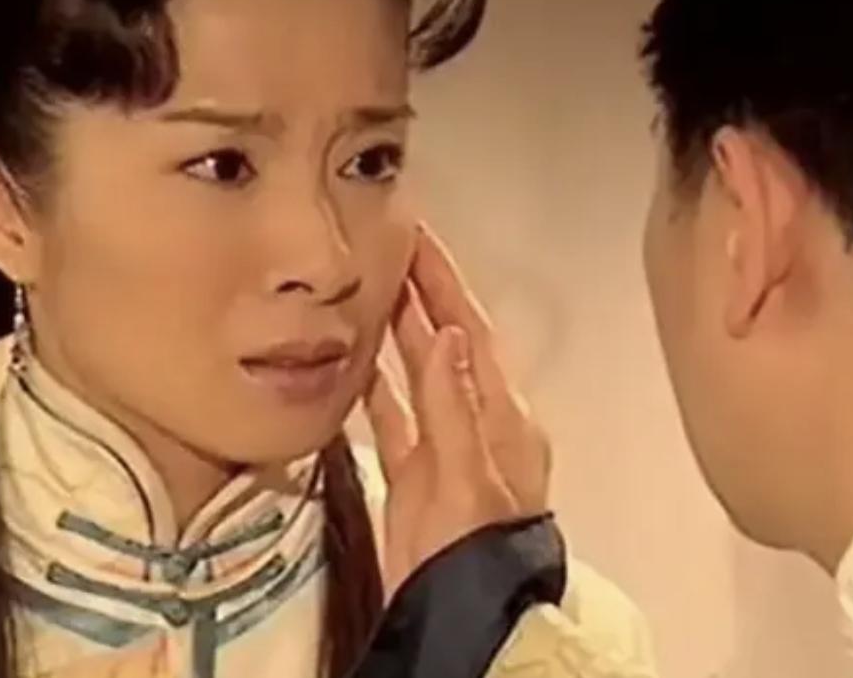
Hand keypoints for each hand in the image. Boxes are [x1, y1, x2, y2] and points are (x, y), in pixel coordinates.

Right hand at [367, 225, 551, 594]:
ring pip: (415, 374)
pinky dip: (373, 388)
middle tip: (385, 249)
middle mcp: (473, 421)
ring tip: (365, 290)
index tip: (419, 236)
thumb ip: (454, 404)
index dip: (445, 281)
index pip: (470, 330)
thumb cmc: (479, 547)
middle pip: (442, 342)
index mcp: (500, 414)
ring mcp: (442, 447)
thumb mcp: (469, 475)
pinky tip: (352, 365)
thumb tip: (447, 331)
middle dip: (419, 295)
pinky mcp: (412, 474)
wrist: (467, 616)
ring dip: (395, 333)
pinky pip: (391, 417)